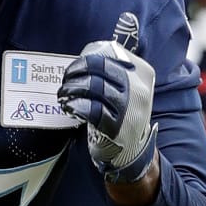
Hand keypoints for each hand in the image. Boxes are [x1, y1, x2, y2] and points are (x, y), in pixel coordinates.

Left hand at [58, 13, 157, 183]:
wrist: (133, 150)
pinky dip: (74, 105)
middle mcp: (138, 87)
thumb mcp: (128, 88)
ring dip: (71, 88)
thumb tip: (85, 56)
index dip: (86, 59)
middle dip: (76, 70)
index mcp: (141, 72)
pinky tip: (68, 106)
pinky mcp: (116, 125)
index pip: (110, 55)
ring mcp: (128, 107)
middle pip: (99, 68)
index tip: (76, 67)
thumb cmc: (122, 113)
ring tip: (63, 93)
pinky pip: (90, 109)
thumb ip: (113, 70)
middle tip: (66, 79)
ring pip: (93, 86)